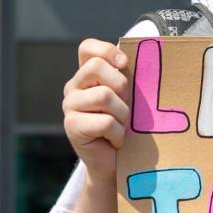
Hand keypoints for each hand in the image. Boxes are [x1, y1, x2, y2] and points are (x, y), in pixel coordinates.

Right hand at [62, 39, 130, 185]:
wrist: (115, 163)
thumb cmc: (126, 126)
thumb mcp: (129, 98)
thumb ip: (127, 79)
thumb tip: (142, 60)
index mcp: (87, 76)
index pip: (87, 48)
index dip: (106, 50)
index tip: (124, 63)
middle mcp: (74, 87)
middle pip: (95, 67)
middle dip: (120, 86)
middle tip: (126, 105)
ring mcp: (70, 106)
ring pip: (103, 96)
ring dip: (122, 115)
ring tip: (121, 127)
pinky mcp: (71, 126)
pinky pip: (104, 121)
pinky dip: (117, 134)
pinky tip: (114, 141)